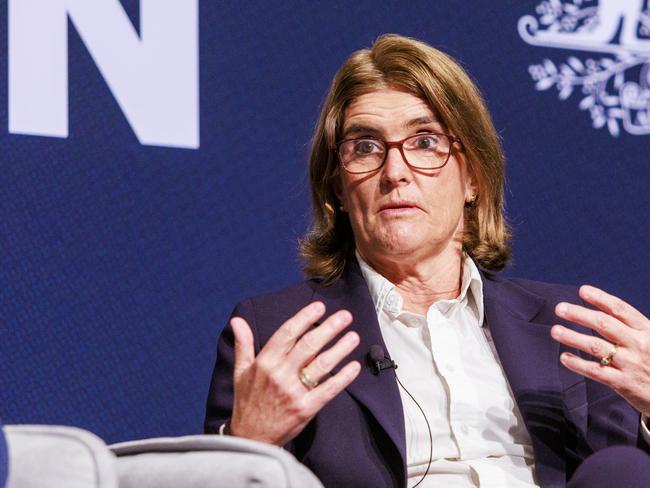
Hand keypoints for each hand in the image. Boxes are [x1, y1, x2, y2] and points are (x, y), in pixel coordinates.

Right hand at [229, 301, 360, 445]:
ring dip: (340, 349)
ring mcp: (294, 392)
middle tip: (345, 316)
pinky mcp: (306, 408)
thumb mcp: (240, 371)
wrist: (251, 438)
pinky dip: (343, 377)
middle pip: (309, 345)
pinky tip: (354, 366)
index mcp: (265, 362)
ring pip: (322, 365)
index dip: (305, 318)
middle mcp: (280, 374)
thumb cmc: (247, 402)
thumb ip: (243, 344)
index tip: (319, 307)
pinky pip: (328, 389)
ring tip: (354, 336)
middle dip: (329, 328)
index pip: (287, 333)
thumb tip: (237, 320)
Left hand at [551, 285, 649, 415]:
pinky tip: (564, 357)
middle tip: (560, 308)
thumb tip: (604, 308)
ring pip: (596, 347)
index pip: (621, 310)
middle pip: (604, 324)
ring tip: (555, 330)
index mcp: (646, 330)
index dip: (601, 299)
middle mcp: (638, 344)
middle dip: (580, 314)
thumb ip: (631, 327)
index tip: (582, 291)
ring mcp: (630, 364)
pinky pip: (595, 372)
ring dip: (573, 337)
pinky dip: (578, 364)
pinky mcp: (623, 383)